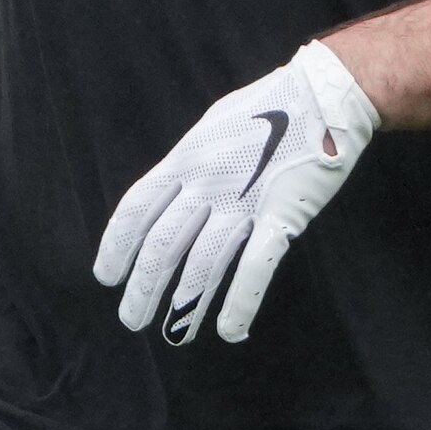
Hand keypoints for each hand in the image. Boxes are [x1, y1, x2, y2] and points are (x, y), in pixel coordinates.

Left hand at [92, 40, 379, 346]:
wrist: (323, 94)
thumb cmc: (270, 107)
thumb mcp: (213, 126)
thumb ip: (191, 161)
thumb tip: (170, 191)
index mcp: (187, 158)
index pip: (138, 207)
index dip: (118, 245)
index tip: (106, 276)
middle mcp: (207, 181)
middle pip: (164, 243)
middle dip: (144, 286)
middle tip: (132, 318)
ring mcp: (243, 199)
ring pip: (203, 262)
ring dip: (185, 304)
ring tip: (173, 335)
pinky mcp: (281, 214)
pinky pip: (256, 265)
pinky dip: (240, 301)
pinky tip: (229, 330)